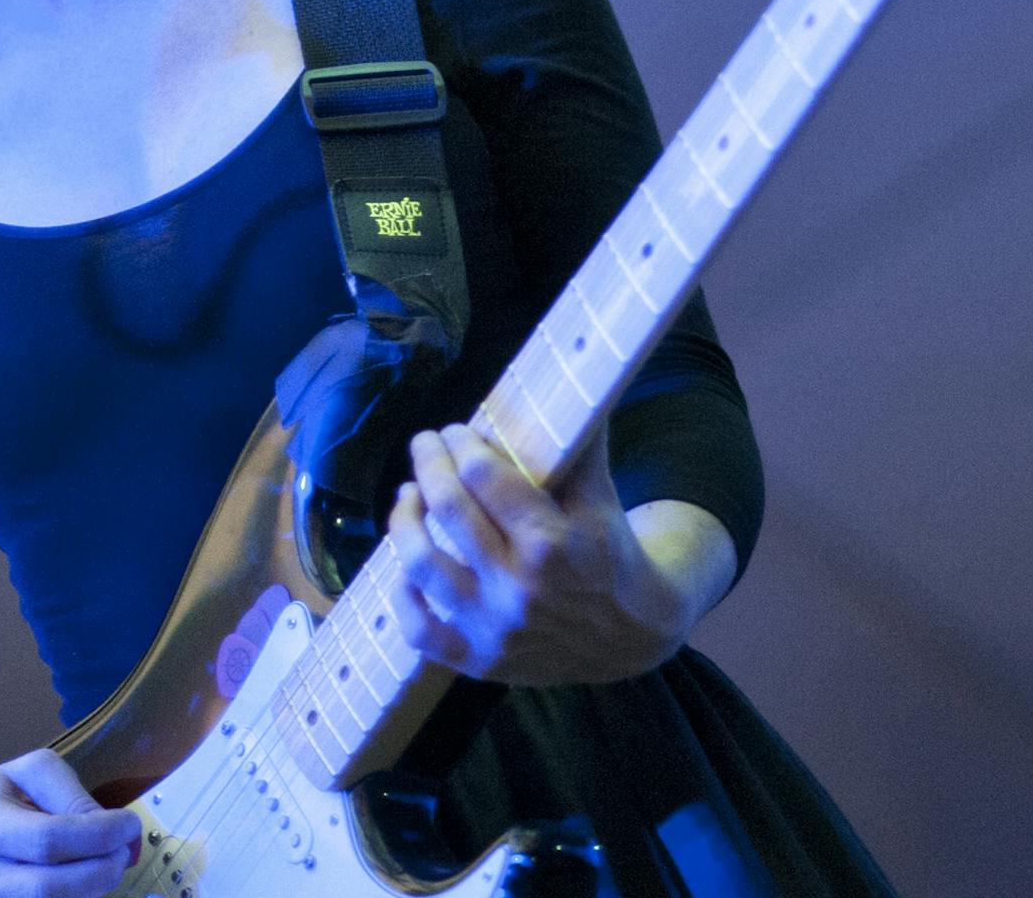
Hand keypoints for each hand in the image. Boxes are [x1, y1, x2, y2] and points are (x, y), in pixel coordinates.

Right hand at [0, 748, 138, 897]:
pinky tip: (87, 879)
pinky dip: (79, 897)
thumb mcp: (29, 772)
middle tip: (123, 851)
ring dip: (93, 890)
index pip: (46, 838)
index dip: (97, 835)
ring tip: (107, 862)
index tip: (129, 824)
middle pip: (47, 888)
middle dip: (100, 872)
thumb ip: (74, 797)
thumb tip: (123, 835)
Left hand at [388, 422, 694, 685]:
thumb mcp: (601, 495)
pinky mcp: (477, 661)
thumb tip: (567, 371)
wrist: (631, 637)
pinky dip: (402, 594)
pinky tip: (405, 565)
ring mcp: (493, 628)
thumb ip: (577, 440)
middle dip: (427, 464)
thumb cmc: (608, 552)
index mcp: (551, 541)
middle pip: (447, 508)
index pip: (481, 475)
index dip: (459, 443)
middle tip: (425, 445)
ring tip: (408, 496)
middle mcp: (518, 586)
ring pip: (420, 564)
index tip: (454, 431)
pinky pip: (418, 629)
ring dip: (405, 519)